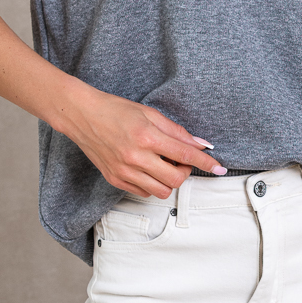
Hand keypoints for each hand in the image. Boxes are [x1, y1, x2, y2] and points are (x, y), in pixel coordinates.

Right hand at [63, 86, 226, 196]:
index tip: (219, 168)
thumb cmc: (115, 110)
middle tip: (180, 161)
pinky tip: (147, 169)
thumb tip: (200, 144)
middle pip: (175, 179)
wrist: (82, 116)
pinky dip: (152, 184)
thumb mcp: (149, 114)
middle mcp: (135, 157)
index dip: (206, 163)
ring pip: (160, 191)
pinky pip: (143, 192)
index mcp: (146, 137)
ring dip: (169, 180)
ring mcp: (124, 171)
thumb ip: (177, 132)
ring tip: (162, 164)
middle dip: (184, 172)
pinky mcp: (115, 180)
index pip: (185, 155)